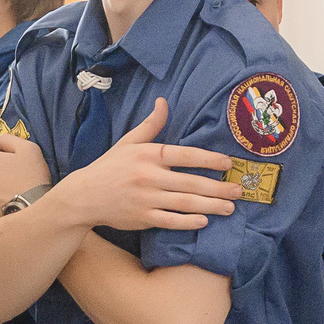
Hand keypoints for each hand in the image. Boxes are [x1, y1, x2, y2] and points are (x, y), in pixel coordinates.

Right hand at [44, 102, 238, 231]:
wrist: (84, 196)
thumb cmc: (110, 167)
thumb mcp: (129, 142)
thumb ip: (151, 125)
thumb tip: (163, 101)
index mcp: (148, 155)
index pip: (185, 155)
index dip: (209, 160)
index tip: (228, 164)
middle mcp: (149, 176)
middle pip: (191, 182)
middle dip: (218, 188)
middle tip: (239, 191)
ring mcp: (146, 199)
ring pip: (185, 203)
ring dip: (211, 206)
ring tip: (230, 208)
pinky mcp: (142, 218)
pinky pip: (170, 221)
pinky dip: (188, 222)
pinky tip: (204, 221)